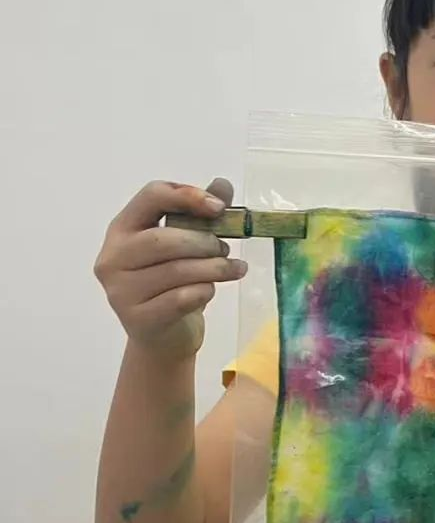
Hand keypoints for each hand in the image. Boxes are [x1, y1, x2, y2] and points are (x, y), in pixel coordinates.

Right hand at [94, 177, 245, 360]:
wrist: (163, 337)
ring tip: (232, 269)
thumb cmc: (173, 284)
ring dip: (214, 268)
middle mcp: (113, 256)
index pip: (151, 196)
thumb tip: (222, 185)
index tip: (219, 208)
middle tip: (225, 249)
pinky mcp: (137, 319)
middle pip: (164, 238)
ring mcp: (120, 290)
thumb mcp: (186, 245)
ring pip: (176, 270)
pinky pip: (181, 298)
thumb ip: (201, 214)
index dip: (188, 196)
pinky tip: (210, 290)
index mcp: (122, 228)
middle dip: (205, 242)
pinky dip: (204, 291)